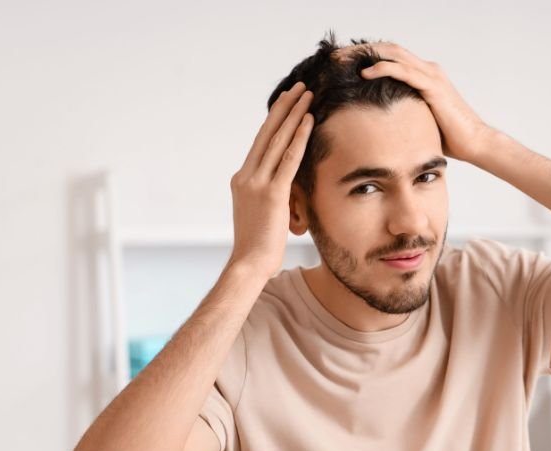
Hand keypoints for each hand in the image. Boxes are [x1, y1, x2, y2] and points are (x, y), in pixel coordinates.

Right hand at [228, 81, 313, 277]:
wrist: (249, 263)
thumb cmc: (259, 245)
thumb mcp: (261, 213)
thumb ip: (270, 194)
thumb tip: (285, 187)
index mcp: (242, 179)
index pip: (260, 143)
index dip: (274, 120)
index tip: (285, 102)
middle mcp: (246, 176)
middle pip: (267, 134)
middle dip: (284, 108)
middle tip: (298, 87)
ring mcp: (257, 184)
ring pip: (277, 141)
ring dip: (293, 115)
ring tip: (306, 95)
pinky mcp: (272, 194)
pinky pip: (288, 159)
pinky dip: (299, 138)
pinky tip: (308, 121)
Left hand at [335, 42, 493, 163]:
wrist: (474, 142)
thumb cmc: (448, 136)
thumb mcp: (417, 121)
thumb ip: (401, 114)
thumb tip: (378, 125)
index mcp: (422, 75)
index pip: (389, 57)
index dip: (364, 56)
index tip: (341, 62)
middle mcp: (426, 69)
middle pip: (386, 49)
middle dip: (359, 50)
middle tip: (334, 56)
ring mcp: (430, 75)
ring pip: (392, 53)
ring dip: (365, 54)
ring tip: (341, 60)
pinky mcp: (433, 86)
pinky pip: (404, 71)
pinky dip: (382, 68)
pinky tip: (364, 72)